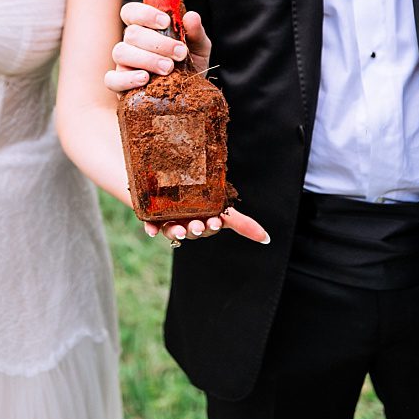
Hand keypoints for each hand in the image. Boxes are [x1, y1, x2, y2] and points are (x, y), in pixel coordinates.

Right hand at [104, 3, 211, 93]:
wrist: (189, 96)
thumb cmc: (190, 66)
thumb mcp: (199, 48)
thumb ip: (195, 32)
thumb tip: (191, 16)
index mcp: (145, 29)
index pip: (131, 12)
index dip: (144, 14)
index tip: (166, 22)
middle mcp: (131, 44)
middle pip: (131, 33)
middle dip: (158, 43)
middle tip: (180, 53)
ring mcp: (123, 64)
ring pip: (120, 52)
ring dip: (146, 59)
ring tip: (168, 69)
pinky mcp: (120, 86)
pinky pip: (111, 80)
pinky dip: (126, 78)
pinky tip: (145, 79)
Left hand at [145, 206, 269, 245]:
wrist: (167, 179)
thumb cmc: (198, 197)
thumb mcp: (221, 205)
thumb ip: (241, 223)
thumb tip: (267, 239)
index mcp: (203, 220)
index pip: (210, 226)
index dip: (212, 226)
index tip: (215, 221)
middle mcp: (186, 222)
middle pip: (191, 230)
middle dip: (196, 229)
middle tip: (199, 225)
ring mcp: (168, 218)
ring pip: (172, 229)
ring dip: (176, 232)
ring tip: (180, 230)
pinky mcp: (151, 214)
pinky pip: (150, 223)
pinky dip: (151, 227)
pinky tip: (151, 230)